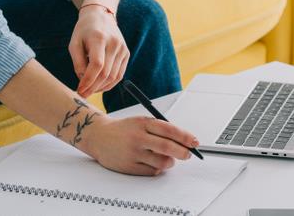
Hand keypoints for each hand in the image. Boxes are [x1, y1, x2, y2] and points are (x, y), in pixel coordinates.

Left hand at [69, 6, 129, 97]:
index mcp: (99, 38)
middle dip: (93, 87)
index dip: (88, 80)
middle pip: (106, 73)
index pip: (97, 65)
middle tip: (83, 94)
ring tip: (90, 90)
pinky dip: (109, 83)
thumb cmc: (84, 31)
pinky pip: (119, 74)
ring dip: (101, 87)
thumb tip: (83, 81)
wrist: (101, 16)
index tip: (79, 90)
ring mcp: (122, 49)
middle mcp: (114, 43)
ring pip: (114, 76)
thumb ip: (78, 63)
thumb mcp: (74, 43)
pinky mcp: (126, 53)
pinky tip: (99, 86)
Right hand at [79, 115, 198, 175]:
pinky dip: (157, 168)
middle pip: (167, 147)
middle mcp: (137, 137)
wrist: (99, 136)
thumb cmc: (125, 129)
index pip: (169, 130)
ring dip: (170, 162)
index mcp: (143, 123)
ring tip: (168, 158)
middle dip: (183, 152)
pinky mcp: (129, 166)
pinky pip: (151, 171)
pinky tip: (153, 162)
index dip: (185, 137)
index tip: (195, 142)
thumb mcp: (141, 121)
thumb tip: (184, 141)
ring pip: (162, 162)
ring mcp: (133, 153)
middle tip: (188, 154)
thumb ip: (160, 129)